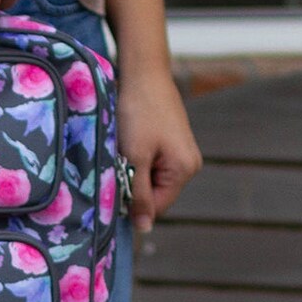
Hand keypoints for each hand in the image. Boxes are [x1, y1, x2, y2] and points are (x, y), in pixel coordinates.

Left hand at [114, 68, 201, 231]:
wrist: (143, 74)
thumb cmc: (139, 113)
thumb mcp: (136, 157)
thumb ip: (139, 195)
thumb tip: (143, 228)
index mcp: (185, 170)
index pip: (156, 207)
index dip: (132, 204)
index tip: (111, 190)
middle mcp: (189, 164)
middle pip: (154, 194)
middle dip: (133, 186)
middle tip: (116, 166)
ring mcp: (182, 152)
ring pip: (150, 179)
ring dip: (132, 172)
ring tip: (122, 152)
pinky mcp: (171, 142)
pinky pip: (151, 163)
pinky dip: (136, 159)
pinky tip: (127, 144)